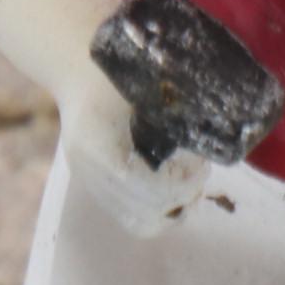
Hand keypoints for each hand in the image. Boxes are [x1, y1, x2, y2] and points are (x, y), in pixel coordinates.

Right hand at [58, 67, 205, 237]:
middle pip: (146, 211)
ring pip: (141, 222)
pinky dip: (159, 208)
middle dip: (182, 195)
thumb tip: (207, 146)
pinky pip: (131, 216)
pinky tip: (173, 184)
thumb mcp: (146, 81)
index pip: (145, 186)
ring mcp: (89, 181)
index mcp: (97, 142)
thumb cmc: (118, 63)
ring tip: (189, 182)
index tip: (200, 160)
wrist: (78, 64)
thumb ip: (172, 113)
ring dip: (173, 207)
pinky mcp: (95, 186)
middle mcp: (88, 169)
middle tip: (199, 170)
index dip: (181, 182)